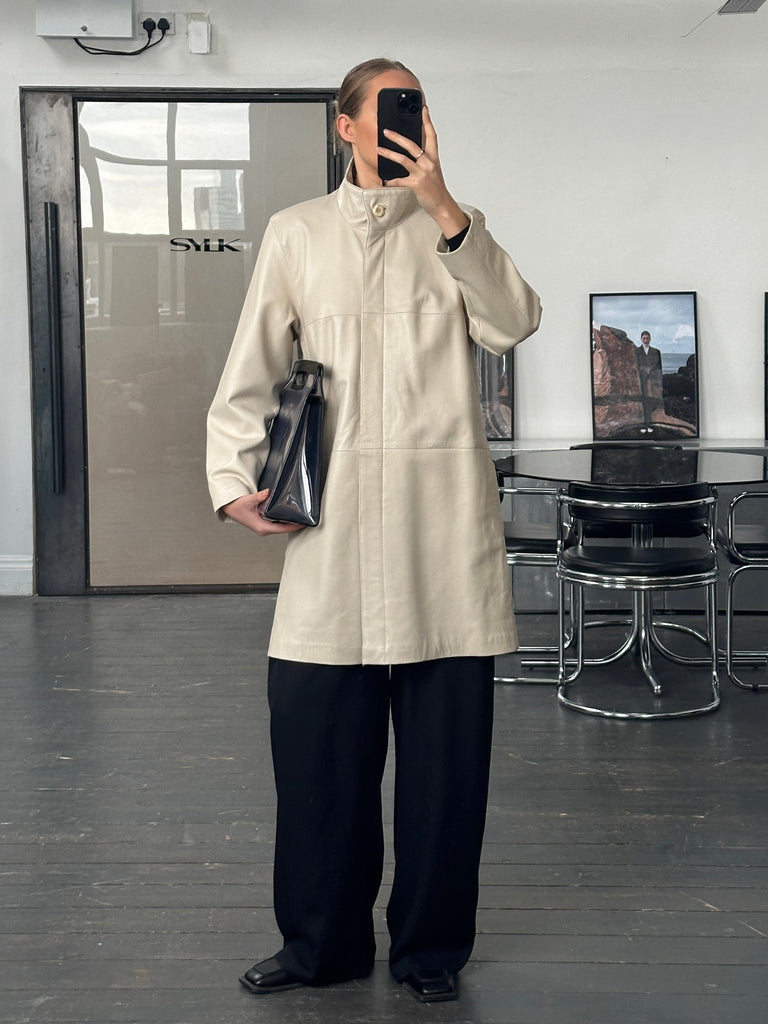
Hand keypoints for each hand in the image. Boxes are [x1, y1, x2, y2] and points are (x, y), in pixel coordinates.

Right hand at [221, 491, 304, 535]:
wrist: (230, 508)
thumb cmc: (237, 507)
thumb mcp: (248, 500)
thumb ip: (259, 496)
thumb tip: (268, 492)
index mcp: (262, 527)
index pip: (282, 528)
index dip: (294, 526)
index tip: (303, 523)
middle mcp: (264, 529)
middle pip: (284, 528)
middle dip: (295, 524)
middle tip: (306, 518)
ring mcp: (264, 526)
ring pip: (281, 526)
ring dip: (290, 522)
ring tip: (301, 516)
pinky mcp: (264, 522)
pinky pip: (277, 522)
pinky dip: (284, 519)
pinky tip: (290, 514)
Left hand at [378, 106, 469, 238]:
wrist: (442, 205)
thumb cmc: (436, 188)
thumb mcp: (433, 170)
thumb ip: (424, 159)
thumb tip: (411, 152)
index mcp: (434, 158)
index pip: (431, 135)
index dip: (427, 121)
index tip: (423, 110)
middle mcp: (429, 163)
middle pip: (412, 144)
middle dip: (398, 137)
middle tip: (386, 131)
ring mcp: (422, 173)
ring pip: (403, 159)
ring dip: (389, 153)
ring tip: (379, 149)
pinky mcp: (416, 184)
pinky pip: (400, 180)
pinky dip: (391, 180)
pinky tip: (385, 180)